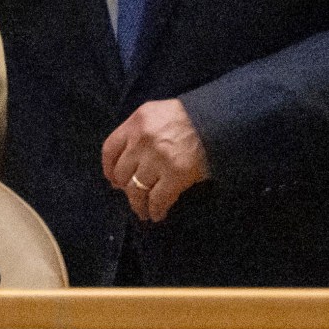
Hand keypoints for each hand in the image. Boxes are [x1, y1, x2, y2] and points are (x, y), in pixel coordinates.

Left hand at [102, 99, 210, 222]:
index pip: (110, 149)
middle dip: (125, 189)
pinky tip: (158, 214)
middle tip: (132, 197)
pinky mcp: (176, 174)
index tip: (113, 180)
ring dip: (138, 205)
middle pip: (122, 173)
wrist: (219, 121)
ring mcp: (158, 158)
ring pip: (136, 190)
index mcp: (137, 122)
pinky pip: (157, 199)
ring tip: (143, 212)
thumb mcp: (159, 114)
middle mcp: (143, 140)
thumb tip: (125, 164)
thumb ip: (140, 131)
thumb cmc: (190, 118)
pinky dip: (155, 210)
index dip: (109, 169)